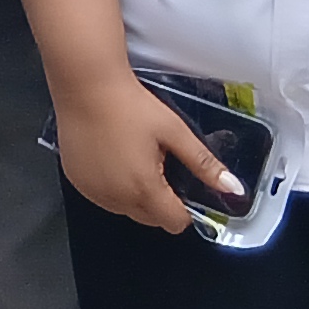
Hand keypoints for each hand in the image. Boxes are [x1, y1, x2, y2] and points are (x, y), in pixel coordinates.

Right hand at [54, 71, 238, 236]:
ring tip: (132, 156)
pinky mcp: (75, 181)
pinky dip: (110, 186)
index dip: (184, 208)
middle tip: (157, 163)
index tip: (181, 184)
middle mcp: (115, 198)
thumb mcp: (174, 131)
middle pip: (150, 219)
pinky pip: (102, 196)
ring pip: (125, 209)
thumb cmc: (130, 105)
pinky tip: (111, 157)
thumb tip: (234, 189)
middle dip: (159, 200)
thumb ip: (204, 164)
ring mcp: (92, 192)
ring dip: (134, 194)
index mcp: (143, 189)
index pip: (174, 223)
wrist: (85, 85)